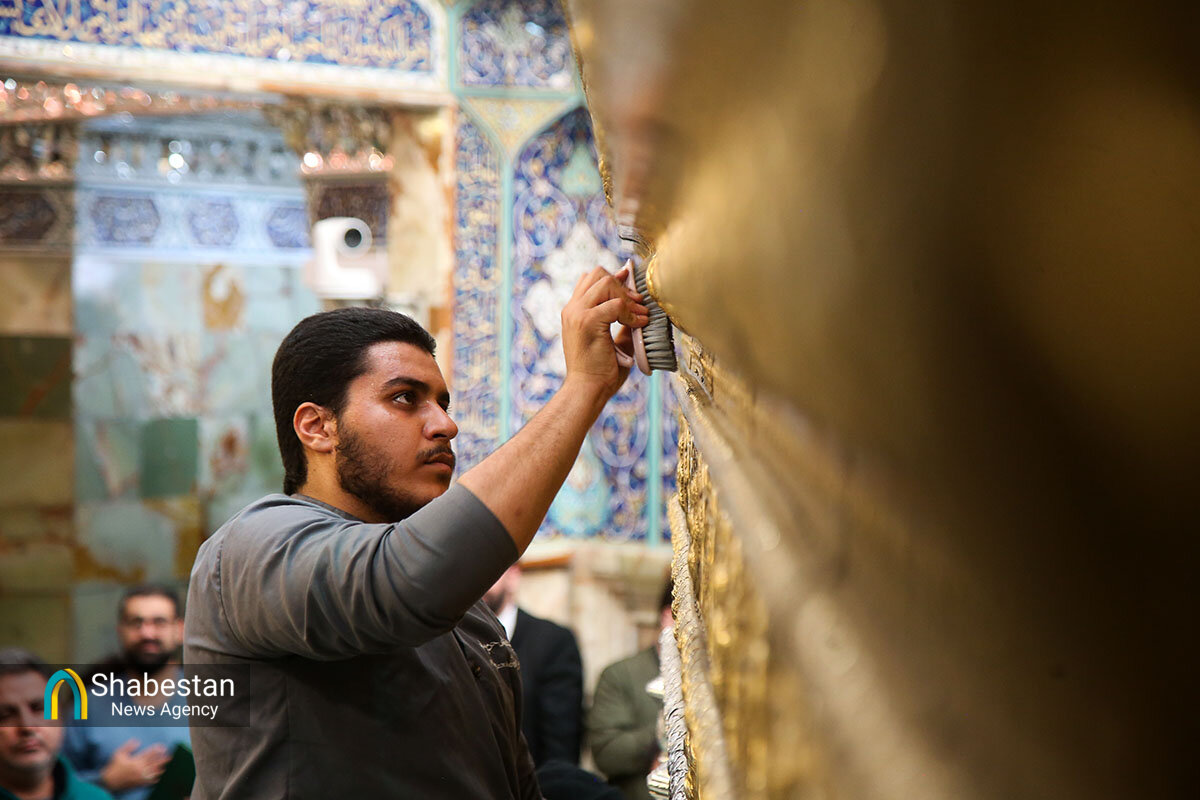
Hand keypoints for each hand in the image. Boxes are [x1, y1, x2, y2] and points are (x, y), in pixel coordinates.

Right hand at [100, 739, 169, 790]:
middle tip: (170, 756)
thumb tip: (137, 740)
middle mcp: (139, 769)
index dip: (157, 750)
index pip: (149, 754)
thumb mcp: (119, 754)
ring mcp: (140, 777)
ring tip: (167, 765)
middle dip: (163, 759)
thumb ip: (128, 747)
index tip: (163, 747)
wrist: (109, 781)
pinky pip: (150, 781)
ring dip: (161, 768)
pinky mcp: (139, 783)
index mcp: (135, 761)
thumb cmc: (113, 767)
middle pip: (154, 763)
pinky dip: (156, 778)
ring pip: (154, 772)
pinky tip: (160, 776)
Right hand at [560, 262, 648, 399]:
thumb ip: (618, 322)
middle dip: (622, 284)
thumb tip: (636, 307)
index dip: (613, 277)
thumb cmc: (599, 371)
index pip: (590, 279)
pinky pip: (615, 304)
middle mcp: (572, 309)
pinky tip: (638, 324)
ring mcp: (577, 314)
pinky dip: (631, 312)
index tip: (630, 280)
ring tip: (639, 315)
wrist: (586, 389)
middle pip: (598, 274)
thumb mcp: (610, 340)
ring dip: (627, 297)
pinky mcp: (587, 322)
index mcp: (574, 312)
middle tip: (637, 302)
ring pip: (606, 283)